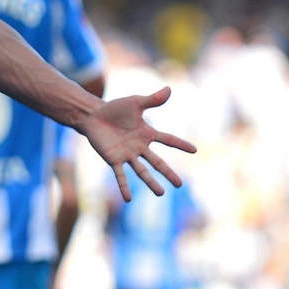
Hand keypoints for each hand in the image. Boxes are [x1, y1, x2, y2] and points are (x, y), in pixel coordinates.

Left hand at [75, 87, 197, 201]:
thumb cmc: (115, 109)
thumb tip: (169, 89)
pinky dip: (124, 186)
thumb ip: (152, 100)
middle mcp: (140, 147)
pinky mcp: (113, 159)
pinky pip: (120, 175)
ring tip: (161, 194)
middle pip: (157, 162)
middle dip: (168, 173)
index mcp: (147, 133)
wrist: (94, 116)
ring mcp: (127, 155)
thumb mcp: (135, 102)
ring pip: (142, 171)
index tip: (195, 150)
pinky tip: (128, 199)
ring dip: (151, 182)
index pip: (168, 140)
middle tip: (179, 184)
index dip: (180, 144)